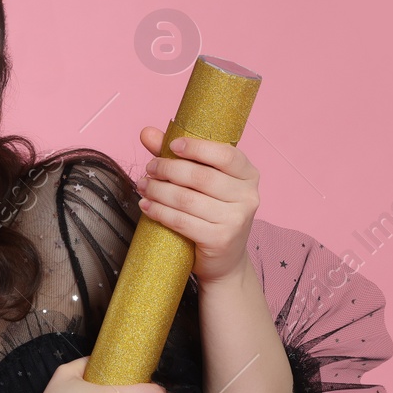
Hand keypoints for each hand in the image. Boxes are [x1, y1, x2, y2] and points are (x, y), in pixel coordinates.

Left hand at [135, 126, 258, 286]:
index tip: (172, 145)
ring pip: (187, 199)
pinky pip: (182, 221)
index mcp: (248, 174)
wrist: (225, 260)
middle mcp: (248, 196)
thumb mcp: (201, 182)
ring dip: (158, 190)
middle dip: (169, 169)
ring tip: (143, 186)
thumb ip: (177, 156)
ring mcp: (236, 219)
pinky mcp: (220, 239)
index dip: (197, 148)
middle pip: (201, 177)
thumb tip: (147, 132)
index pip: (225, 155)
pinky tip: (146, 206)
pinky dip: (159, 212)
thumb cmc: (211, 213)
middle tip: (149, 168)